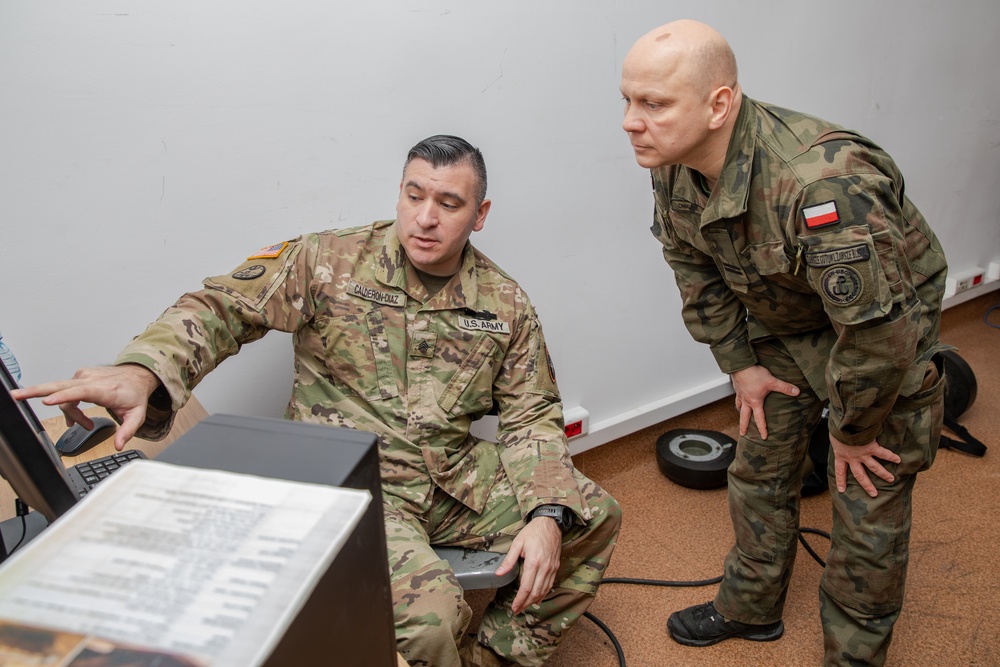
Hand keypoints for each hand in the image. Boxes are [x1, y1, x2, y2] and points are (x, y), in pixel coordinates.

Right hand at [11, 364, 160, 450]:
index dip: (63, 398)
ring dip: (68, 412)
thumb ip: (127, 431)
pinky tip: (77, 416)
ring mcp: (82, 376)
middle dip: (35, 392)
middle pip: (58, 386)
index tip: (47, 402)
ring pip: (62, 395)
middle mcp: (90, 380)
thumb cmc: (134, 394)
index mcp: (104, 389)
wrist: (136, 375)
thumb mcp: (137, 415)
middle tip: (15, 395)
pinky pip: (66, 393)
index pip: (80, 392)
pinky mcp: (78, 376)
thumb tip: (118, 445)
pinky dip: (68, 405)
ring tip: (81, 424)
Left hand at [495, 515, 562, 614]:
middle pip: (535, 592)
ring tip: (525, 606)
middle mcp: (544, 567)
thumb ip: (509, 560)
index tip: (514, 607)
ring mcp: (551, 568)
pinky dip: (544, 593)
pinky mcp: (555, 567)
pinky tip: (538, 598)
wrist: (551, 523)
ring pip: (544, 590)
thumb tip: (499, 573)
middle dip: (526, 603)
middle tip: (517, 610)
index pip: (526, 587)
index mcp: (533, 562)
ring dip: (534, 601)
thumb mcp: (517, 543)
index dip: (520, 599)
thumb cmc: (533, 531)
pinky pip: (550, 584)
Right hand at [731, 365, 799, 438]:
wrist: (741, 366)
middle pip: (744, 417)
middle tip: (743, 434)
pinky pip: (737, 398)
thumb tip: (797, 392)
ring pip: (739, 407)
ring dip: (740, 413)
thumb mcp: (772, 381)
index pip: (759, 418)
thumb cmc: (754, 374)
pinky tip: (740, 400)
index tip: (763, 437)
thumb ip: (784, 388)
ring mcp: (740, 395)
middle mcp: (746, 401)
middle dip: (743, 426)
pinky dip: (738, 401)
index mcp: (755, 402)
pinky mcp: (737, 388)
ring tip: (741, 416)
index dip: (762, 428)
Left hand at [830, 434, 900, 497]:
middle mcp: (853, 458)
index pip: (840, 471)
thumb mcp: (834, 437)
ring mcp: (863, 454)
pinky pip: (883, 454)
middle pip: (860, 475)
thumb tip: (839, 437)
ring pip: (874, 468)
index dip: (841, 481)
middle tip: (874, 494)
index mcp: (841, 456)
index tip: (842, 490)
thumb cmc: (837, 428)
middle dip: (867, 485)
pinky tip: (898, 460)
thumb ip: (838, 441)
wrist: (844, 425)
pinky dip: (891, 457)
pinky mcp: (871, 448)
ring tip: (891, 479)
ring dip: (883, 474)